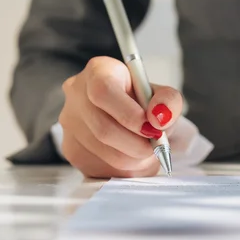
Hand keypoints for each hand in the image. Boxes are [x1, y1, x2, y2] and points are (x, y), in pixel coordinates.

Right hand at [59, 56, 190, 177]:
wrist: (136, 121)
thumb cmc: (147, 105)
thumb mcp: (164, 97)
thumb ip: (169, 102)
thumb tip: (160, 118)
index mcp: (99, 71)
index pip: (103, 91)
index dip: (129, 115)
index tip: (152, 128)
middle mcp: (76, 94)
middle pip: (103, 128)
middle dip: (137, 144)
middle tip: (156, 146)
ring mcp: (70, 123)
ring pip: (103, 152)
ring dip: (134, 159)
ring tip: (147, 151)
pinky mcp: (72, 149)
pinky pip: (100, 168)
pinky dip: (125, 169)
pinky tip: (134, 157)